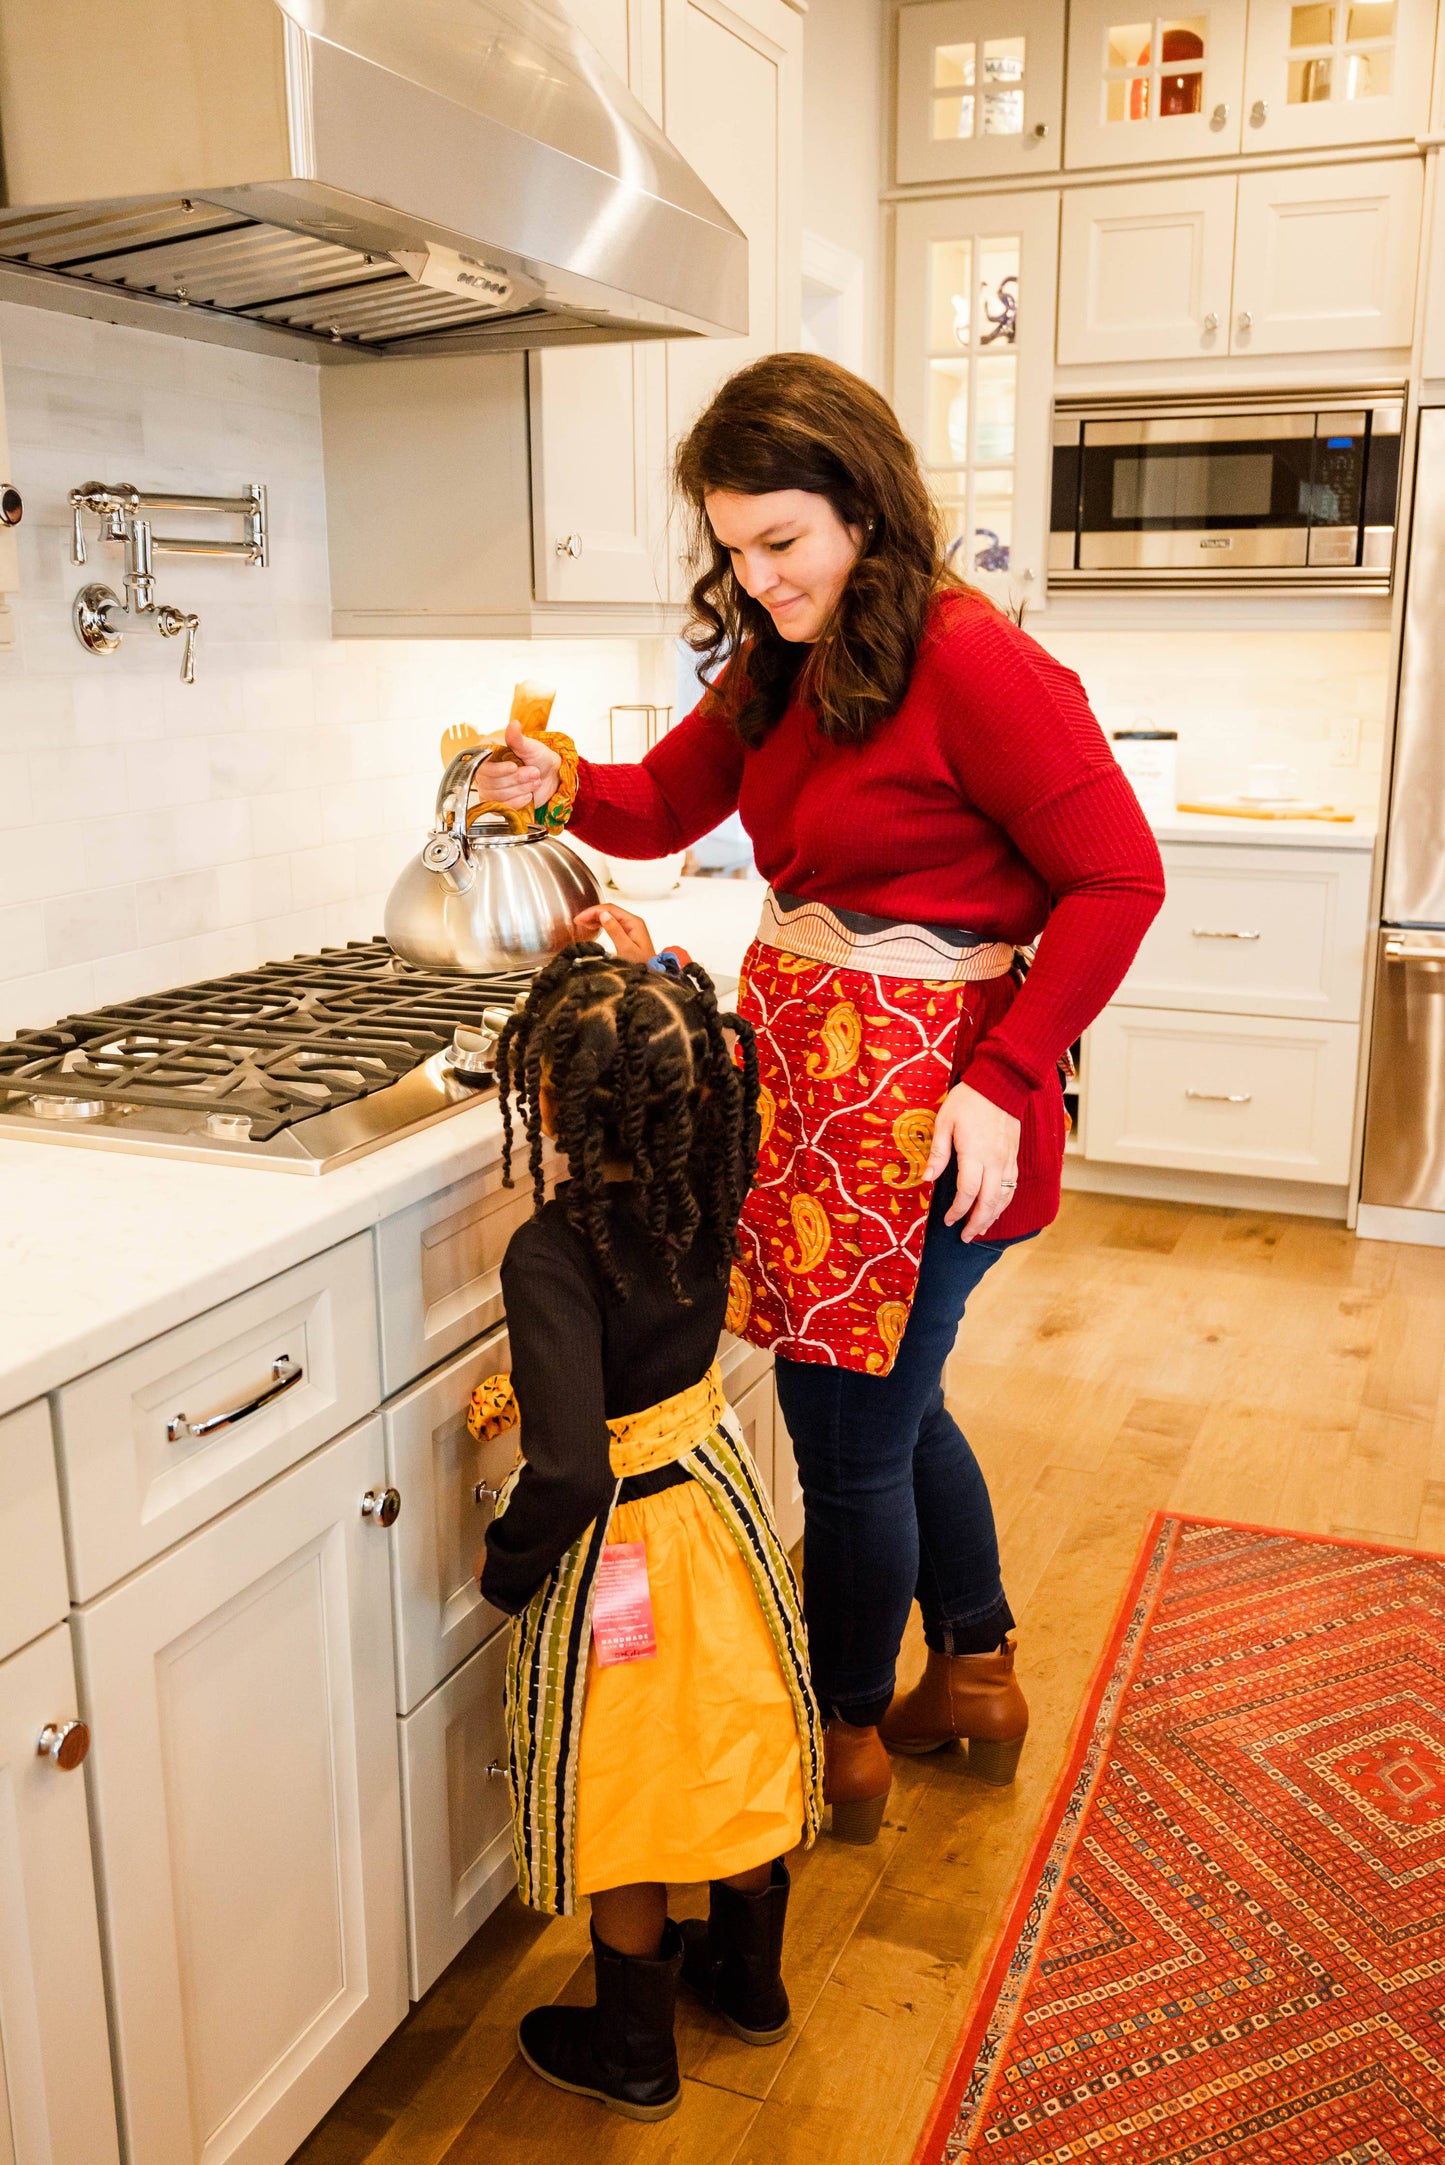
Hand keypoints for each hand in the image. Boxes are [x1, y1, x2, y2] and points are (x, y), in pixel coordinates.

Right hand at [469, 718, 561, 813]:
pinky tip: (528, 795)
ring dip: (519, 789)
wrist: (549, 776)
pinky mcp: (497, 803)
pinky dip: (517, 802)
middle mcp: (484, 770)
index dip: (498, 769)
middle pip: (489, 781)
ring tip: (534, 781)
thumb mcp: (530, 746)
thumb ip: (518, 739)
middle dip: (516, 779)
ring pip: (496, 795)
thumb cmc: (538, 758)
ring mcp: (489, 788)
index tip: (514, 766)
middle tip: (534, 772)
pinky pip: (501, 807)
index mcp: (486, 752)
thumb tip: (513, 725)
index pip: (481, 764)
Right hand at [573, 902, 655, 962]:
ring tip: (582, 923)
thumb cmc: (641, 965)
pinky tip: (593, 927)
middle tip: (578, 921)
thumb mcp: (626, 949)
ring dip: (596, 918)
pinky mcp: (629, 934)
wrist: (651, 975)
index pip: (610, 909)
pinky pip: (613, 924)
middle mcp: (633, 922)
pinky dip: (601, 923)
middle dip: (593, 913)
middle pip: (610, 911)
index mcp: (634, 922)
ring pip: (611, 916)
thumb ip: (615, 931)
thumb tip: (603, 915)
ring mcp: (632, 928)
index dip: (593, 911)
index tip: (580, 918)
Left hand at [924, 1081, 1021, 1242]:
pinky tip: (996, 1209)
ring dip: (992, 1217)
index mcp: (975, 1154)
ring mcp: (1007, 1160)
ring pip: (1004, 1197)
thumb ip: (938, 1152)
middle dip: (977, 1223)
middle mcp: (995, 1161)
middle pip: (989, 1202)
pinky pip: (1012, 1186)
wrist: (1001, 1083)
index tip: (947, 1220)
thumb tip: (928, 1178)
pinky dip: (1004, 1202)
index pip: (968, 1193)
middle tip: (965, 1237)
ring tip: (980, 1230)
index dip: (957, 1211)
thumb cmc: (968, 1100)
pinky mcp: (1014, 1156)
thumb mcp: (945, 1122)